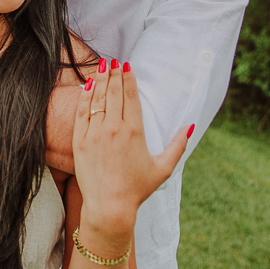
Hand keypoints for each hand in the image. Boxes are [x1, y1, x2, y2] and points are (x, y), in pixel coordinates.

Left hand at [73, 59, 190, 236]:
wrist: (109, 207)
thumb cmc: (137, 189)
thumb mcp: (163, 168)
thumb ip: (178, 146)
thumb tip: (190, 126)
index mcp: (135, 132)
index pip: (130, 97)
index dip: (128, 79)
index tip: (127, 67)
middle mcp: (114, 129)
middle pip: (113, 93)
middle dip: (113, 74)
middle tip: (113, 61)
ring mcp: (95, 134)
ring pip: (96, 99)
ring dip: (99, 80)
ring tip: (101, 66)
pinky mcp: (80, 141)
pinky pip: (81, 112)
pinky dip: (84, 97)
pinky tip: (86, 86)